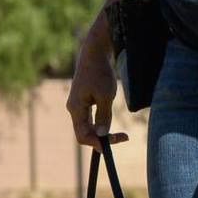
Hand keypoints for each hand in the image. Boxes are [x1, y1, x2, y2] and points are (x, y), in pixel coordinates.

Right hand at [66, 24, 124, 149]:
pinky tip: (113, 126)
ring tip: (122, 135)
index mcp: (76, 108)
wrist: (95, 53)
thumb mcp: (105, 96)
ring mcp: (78, 106)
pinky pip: (91, 121)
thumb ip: (103, 117)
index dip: (97, 144)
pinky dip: (102, 126)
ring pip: (89, 128)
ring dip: (104, 134)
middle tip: (123, 138)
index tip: (114, 144)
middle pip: (85, 134)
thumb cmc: (100, 73)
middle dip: (102, 140)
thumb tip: (102, 135)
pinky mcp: (84, 102)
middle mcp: (74, 109)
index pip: (83, 135)